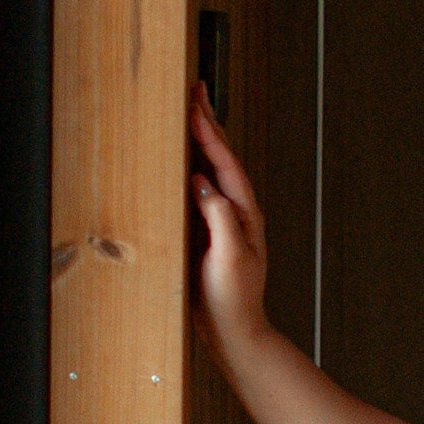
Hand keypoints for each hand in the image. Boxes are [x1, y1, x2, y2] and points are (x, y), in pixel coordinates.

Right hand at [191, 84, 267, 361]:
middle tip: (195, 91)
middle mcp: (236, 212)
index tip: (195, 103)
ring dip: (200, 142)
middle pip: (221, 159)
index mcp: (244, 213)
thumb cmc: (234, 299)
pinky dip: (189, 169)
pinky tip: (179, 163)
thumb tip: (203, 181)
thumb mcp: (229, 256)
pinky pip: (199, 192)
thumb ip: (219, 217)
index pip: (225, 162)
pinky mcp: (208, 234)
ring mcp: (222, 222)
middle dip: (208, 124)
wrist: (235, 332)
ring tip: (189, 114)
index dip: (210, 132)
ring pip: (211, 171)